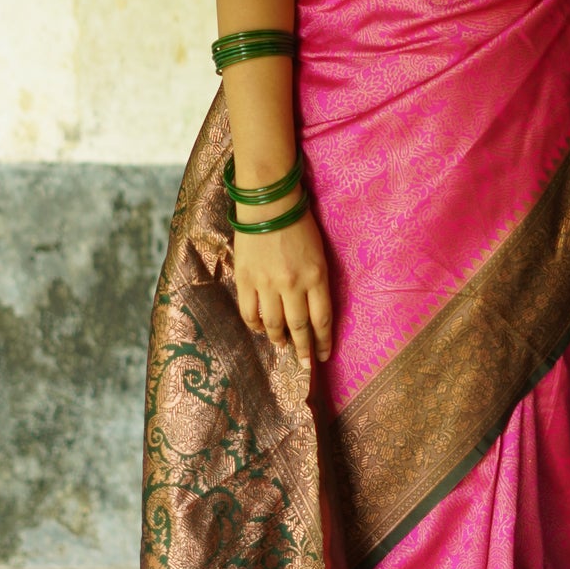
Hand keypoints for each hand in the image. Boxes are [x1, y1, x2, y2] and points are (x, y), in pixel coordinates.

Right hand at [232, 203, 332, 370]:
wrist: (268, 204)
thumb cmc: (299, 225)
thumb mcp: (319, 254)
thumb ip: (317, 282)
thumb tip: (312, 313)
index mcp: (316, 276)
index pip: (322, 319)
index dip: (323, 341)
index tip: (324, 356)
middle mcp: (292, 284)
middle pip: (299, 327)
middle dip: (304, 350)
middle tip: (305, 364)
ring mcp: (266, 284)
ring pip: (274, 325)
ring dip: (279, 340)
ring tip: (283, 346)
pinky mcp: (245, 280)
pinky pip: (250, 313)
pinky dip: (256, 326)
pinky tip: (261, 329)